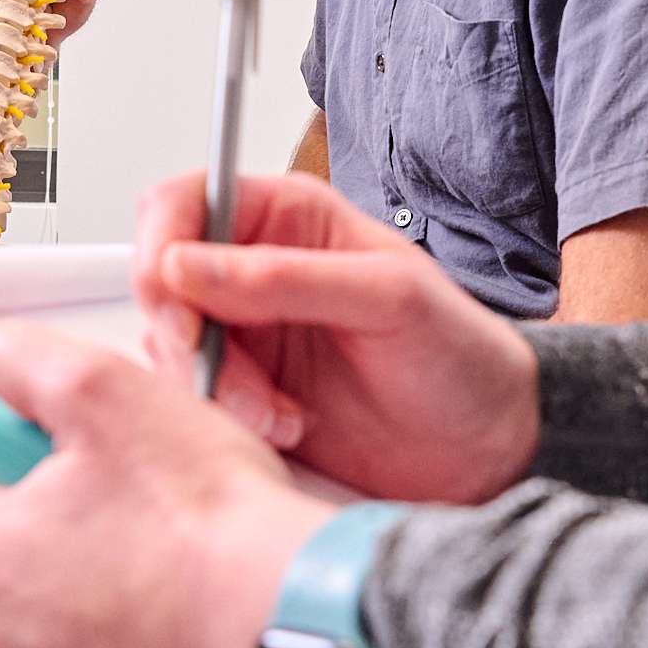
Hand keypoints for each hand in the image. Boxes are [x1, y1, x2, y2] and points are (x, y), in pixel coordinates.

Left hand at [0, 326, 336, 647]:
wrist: (292, 622)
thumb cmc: (204, 517)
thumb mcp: (105, 390)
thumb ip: (26, 361)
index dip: (33, 452)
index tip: (85, 450)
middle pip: (17, 551)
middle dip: (69, 521)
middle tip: (143, 496)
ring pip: (62, 613)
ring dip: (103, 583)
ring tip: (172, 554)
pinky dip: (138, 641)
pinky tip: (186, 610)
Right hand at [135, 172, 538, 503]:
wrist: (486, 446)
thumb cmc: (459, 356)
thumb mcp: (386, 299)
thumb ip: (283, 277)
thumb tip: (184, 262)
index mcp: (287, 218)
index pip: (184, 201)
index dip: (162, 245)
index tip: (175, 302)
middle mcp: (253, 269)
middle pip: (160, 281)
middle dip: (183, 336)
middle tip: (229, 378)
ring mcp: (244, 334)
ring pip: (170, 348)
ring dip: (213, 388)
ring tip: (281, 412)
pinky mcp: (243, 393)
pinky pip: (192, 400)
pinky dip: (226, 420)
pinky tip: (285, 427)